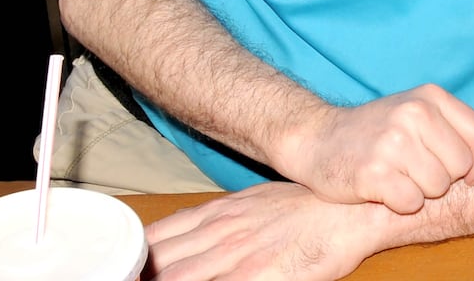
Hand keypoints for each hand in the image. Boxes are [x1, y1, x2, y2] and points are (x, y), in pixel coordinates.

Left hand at [145, 182, 389, 280]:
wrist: (352, 210)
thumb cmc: (308, 207)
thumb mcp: (255, 201)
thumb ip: (217, 220)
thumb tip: (184, 236)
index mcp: (219, 214)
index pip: (157, 238)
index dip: (134, 260)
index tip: (122, 270)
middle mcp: (221, 233)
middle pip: (162, 266)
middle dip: (143, 278)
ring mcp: (238, 257)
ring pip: (181, 279)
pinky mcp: (260, 278)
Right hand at [277, 83, 473, 213]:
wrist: (318, 140)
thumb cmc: (376, 132)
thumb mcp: (415, 112)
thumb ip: (451, 127)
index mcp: (430, 96)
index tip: (470, 176)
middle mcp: (414, 113)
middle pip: (460, 166)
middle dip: (444, 178)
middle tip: (416, 171)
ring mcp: (393, 142)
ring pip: (437, 187)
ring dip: (420, 191)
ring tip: (398, 176)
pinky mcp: (374, 172)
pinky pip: (411, 203)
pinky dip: (400, 204)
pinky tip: (383, 189)